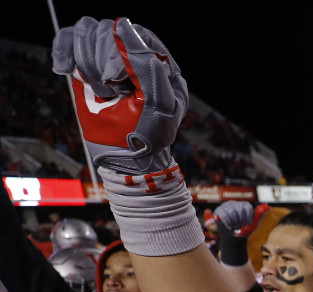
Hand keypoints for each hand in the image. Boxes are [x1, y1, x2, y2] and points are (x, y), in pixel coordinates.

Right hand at [52, 17, 186, 174]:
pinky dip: (63, 50)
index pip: (136, 33)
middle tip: (107, 91)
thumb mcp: (159, 105)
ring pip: (87, 30)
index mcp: (160, 62)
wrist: (126, 155)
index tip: (115, 79)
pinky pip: (69, 38)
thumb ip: (149, 66)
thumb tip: (124, 27)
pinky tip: (64, 70)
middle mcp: (134, 54)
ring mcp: (109, 57)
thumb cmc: (148, 134)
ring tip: (98, 90)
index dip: (119, 52)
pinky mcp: (87, 63)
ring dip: (86, 61)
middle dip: (102, 61)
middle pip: (108, 29)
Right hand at [214, 201, 269, 237]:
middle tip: (240, 226)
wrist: (234, 239)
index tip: (247, 224)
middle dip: (241, 220)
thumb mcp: (254, 222)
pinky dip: (227, 222)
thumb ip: (260, 213)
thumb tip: (269, 206)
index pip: (246, 207)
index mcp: (242, 205)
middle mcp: (233, 203)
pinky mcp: (218, 211)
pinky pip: (223, 215)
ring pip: (231, 212)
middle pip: (239, 209)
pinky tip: (229, 226)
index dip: (248, 217)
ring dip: (234, 222)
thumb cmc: (245, 230)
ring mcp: (225, 206)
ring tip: (234, 226)